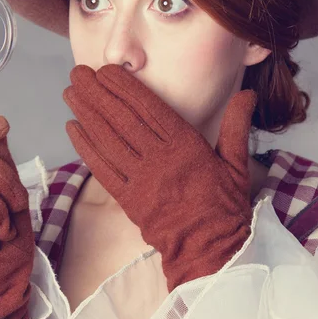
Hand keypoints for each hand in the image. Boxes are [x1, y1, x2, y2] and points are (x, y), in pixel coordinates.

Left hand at [62, 64, 255, 291]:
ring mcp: (141, 179)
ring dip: (86, 113)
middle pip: (122, 119)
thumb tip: (247, 94)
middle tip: (78, 73)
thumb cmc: (224, 205)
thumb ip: (236, 125)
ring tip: (70, 93)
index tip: (106, 70)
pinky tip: (73, 128)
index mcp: (185, 146)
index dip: (125, 87)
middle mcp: (159, 159)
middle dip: (97, 93)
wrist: (209, 248)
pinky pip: (102, 169)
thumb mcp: (236, 163)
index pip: (149, 108)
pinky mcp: (128, 198)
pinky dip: (85, 147)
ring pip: (108, 140)